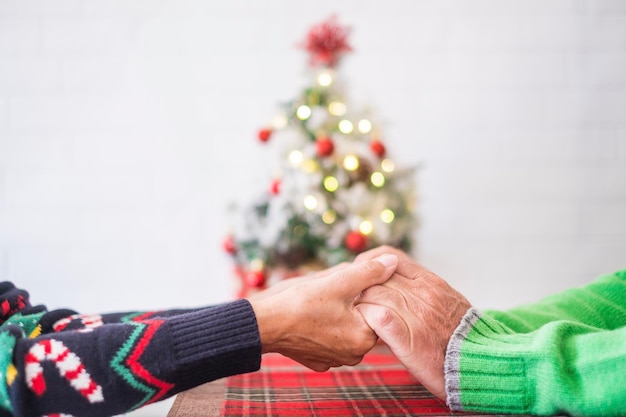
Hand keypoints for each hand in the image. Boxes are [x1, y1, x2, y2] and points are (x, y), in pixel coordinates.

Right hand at [248, 254, 397, 370]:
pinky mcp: (318, 361)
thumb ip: (369, 272)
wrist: (263, 325)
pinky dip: (324, 326)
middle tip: (330, 290)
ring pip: (345, 328)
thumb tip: (393, 262)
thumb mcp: (339, 281)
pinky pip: (330, 339)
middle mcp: (354, 355)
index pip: (377, 308)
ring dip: (338, 313)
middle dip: (351, 301)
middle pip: (361, 318)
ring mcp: (335, 360)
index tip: (346, 282)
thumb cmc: (300, 303)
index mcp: (364, 337)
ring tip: (318, 302)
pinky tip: (310, 316)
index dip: (363, 289)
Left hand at [355, 247, 470, 399]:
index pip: (391, 257)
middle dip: (360, 285)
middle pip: (377, 276)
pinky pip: (376, 316)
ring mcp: (415, 313)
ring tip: (353, 314)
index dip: (370, 262)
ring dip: (360, 303)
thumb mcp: (448, 302)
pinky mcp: (407, 337)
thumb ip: (425, 289)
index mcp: (432, 282)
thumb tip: (402, 282)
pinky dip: (365, 319)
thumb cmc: (464, 337)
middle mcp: (423, 292)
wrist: (481, 363)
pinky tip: (362, 326)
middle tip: (350, 296)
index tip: (361, 272)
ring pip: (373, 294)